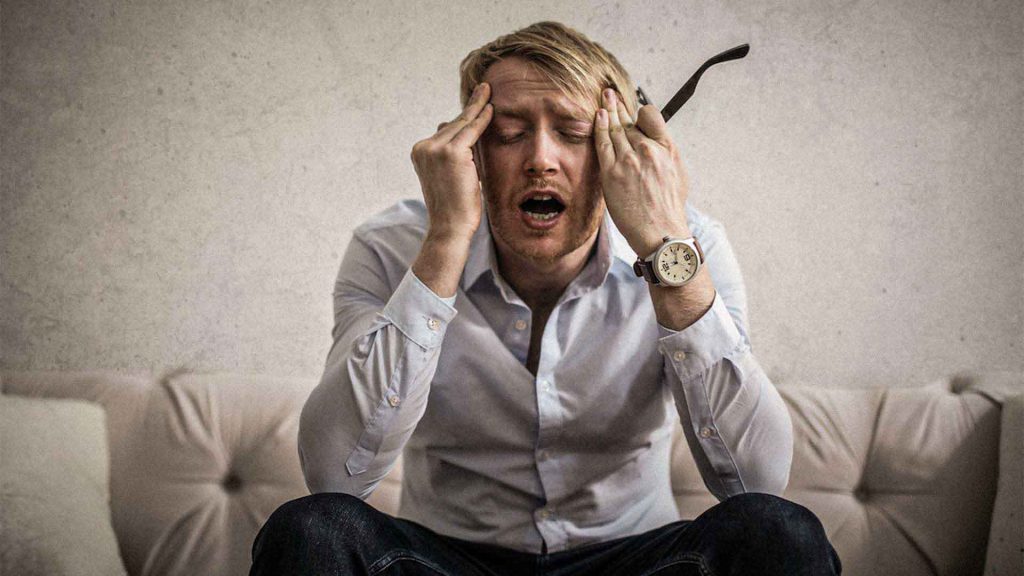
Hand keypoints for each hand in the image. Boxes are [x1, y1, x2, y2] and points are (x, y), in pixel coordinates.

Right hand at [410, 82, 492, 242]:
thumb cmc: (455, 207)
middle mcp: (424, 148)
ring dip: (477, 108)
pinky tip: (491, 108)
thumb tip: (460, 130)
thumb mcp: (451, 175)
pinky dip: (482, 120)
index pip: (445, 131)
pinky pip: (471, 131)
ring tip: (487, 91)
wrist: (450, 227)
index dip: (462, 118)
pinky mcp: (451, 153)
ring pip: (461, 125)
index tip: (473, 103)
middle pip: (453, 124)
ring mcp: (435, 149)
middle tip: (483, 89)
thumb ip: (455, 154)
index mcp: (420, 153)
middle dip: (470, 109)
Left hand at [594, 89, 690, 255]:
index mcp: (666, 148)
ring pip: (615, 128)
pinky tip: (597, 116)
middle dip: (618, 105)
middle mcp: (648, 150)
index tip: (634, 109)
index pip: (650, 116)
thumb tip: (656, 141)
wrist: (661, 231)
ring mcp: (629, 160)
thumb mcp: (677, 173)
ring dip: (607, 111)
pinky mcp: (612, 173)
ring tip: (603, 99)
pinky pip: (603, 144)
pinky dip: (599, 127)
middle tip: (610, 92)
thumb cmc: (669, 207)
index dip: (640, 112)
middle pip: (629, 121)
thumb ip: (665, 153)